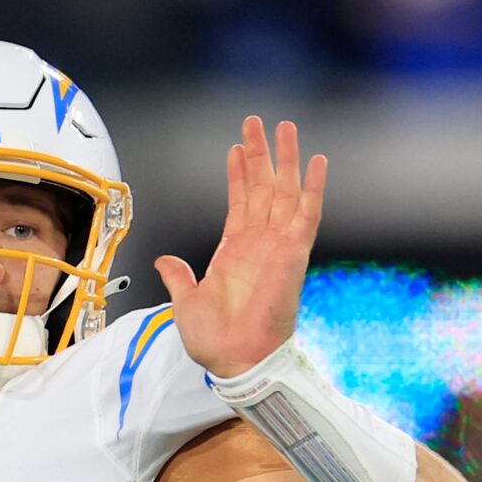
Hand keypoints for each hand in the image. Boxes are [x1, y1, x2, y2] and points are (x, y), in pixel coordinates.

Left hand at [154, 117, 326, 379]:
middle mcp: (259, 244)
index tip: (235, 149)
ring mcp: (278, 245)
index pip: (239, 202)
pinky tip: (317, 161)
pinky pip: (308, 214)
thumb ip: (179, 277)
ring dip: (285, 159)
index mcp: (235, 252)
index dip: (237, 175)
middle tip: (255, 123)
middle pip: (262, 188)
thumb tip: (165, 260)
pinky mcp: (294, 253)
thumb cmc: (216, 340)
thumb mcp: (186, 302)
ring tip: (284, 127)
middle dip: (260, 154)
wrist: (235, 358)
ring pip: (285, 191)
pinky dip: (313, 187)